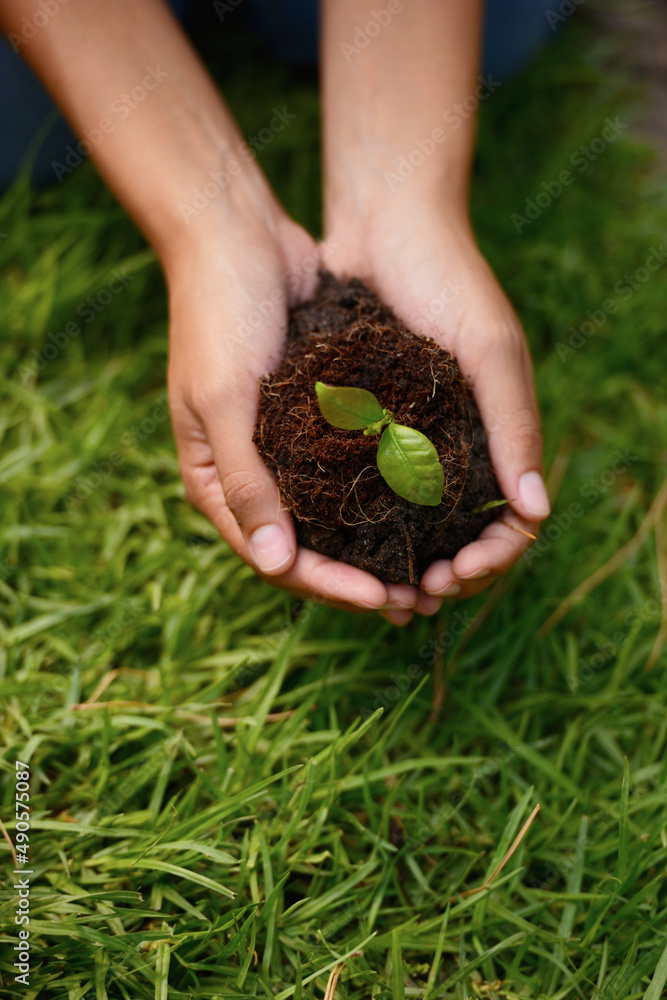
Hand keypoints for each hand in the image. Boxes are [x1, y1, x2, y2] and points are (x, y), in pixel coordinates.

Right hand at [166, 208, 426, 615]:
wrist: (235, 235)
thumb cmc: (218, 315)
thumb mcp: (223, 400)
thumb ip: (246, 481)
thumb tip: (273, 564)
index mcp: (215, 482)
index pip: (275, 557)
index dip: (329, 586)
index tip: (386, 600)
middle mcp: (251, 474)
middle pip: (307, 548)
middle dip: (359, 578)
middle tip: (419, 601)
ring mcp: (283, 448)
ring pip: (332, 517)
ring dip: (375, 545)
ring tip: (427, 568)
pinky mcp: (315, 418)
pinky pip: (348, 470)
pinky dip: (379, 493)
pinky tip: (421, 508)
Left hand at [326, 204, 549, 623]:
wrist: (384, 223)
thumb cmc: (447, 278)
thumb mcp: (488, 348)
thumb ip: (514, 423)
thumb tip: (536, 509)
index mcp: (498, 434)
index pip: (511, 525)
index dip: (488, 561)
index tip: (451, 578)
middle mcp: (456, 444)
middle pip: (460, 536)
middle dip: (442, 575)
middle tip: (408, 599)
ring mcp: (411, 437)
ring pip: (413, 523)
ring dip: (399, 560)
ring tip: (371, 586)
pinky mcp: (368, 422)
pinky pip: (370, 487)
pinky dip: (361, 520)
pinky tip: (338, 540)